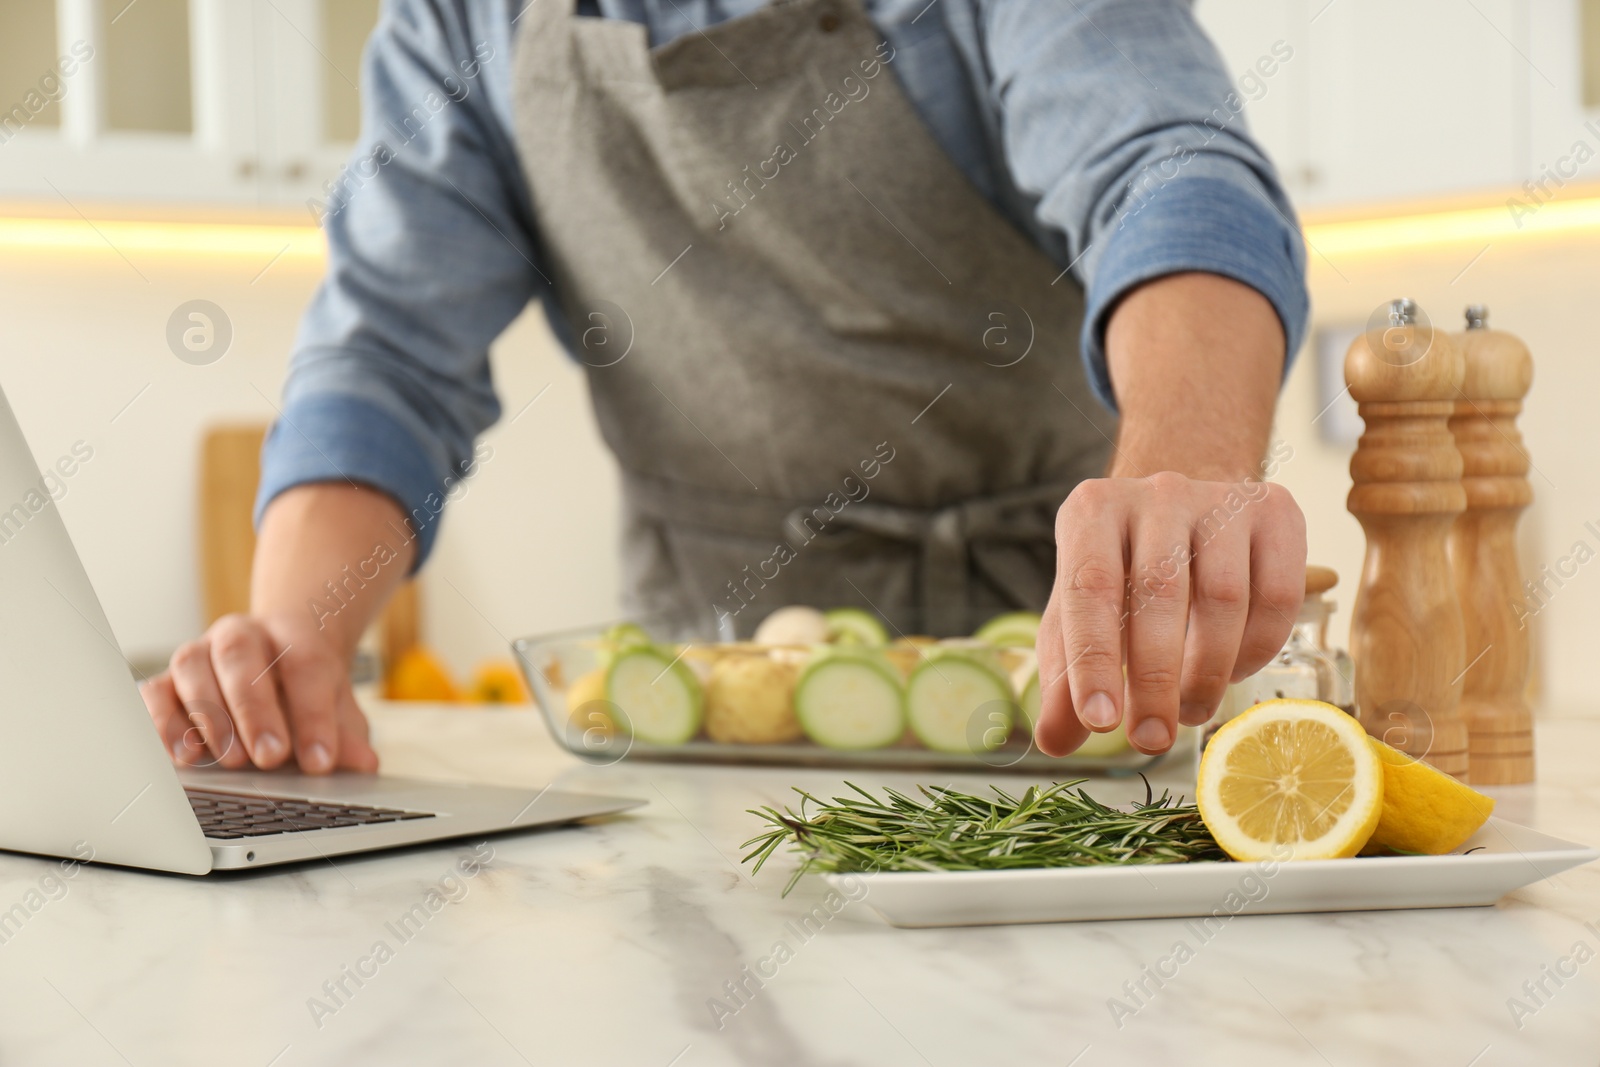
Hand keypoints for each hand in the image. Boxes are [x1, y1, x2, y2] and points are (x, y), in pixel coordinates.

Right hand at [140, 612, 377, 773]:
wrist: (271, 661)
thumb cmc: (302, 691)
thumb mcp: (335, 709)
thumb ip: (346, 734)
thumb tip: (365, 764)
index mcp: (291, 634)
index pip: (305, 666)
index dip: (314, 715)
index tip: (320, 761)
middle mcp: (240, 634)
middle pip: (241, 657)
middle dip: (257, 711)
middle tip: (272, 758)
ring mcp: (199, 653)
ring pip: (191, 666)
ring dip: (210, 716)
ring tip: (233, 761)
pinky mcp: (165, 680)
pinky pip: (154, 693)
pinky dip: (165, 724)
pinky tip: (185, 755)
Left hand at [1033, 473, 1306, 756]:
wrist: (1185, 511)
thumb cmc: (1121, 571)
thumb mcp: (1080, 615)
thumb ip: (1064, 675)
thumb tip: (1056, 741)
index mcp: (1092, 511)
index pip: (1089, 587)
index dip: (1094, 660)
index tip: (1100, 722)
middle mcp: (1156, 493)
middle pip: (1159, 592)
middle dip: (1154, 680)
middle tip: (1151, 739)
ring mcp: (1220, 497)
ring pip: (1224, 597)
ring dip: (1208, 671)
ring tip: (1190, 711)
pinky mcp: (1276, 511)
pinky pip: (1277, 595)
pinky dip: (1257, 649)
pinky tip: (1233, 672)